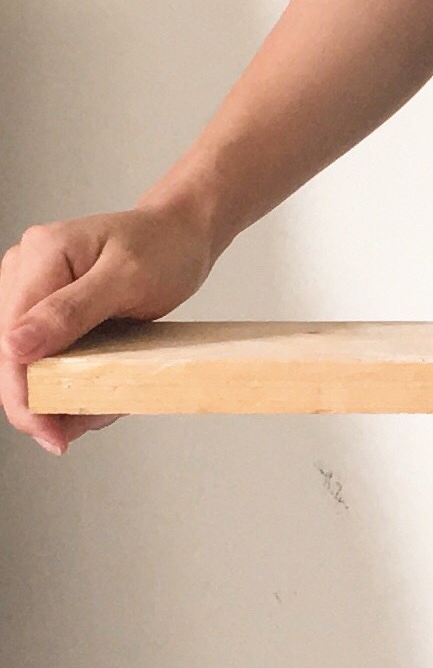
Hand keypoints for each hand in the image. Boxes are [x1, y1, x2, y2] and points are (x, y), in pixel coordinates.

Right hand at [1, 200, 217, 453]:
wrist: (181, 233)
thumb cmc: (163, 246)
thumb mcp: (126, 278)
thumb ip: (70, 311)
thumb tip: (15, 346)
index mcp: (39, 256)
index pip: (10, 339)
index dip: (23, 393)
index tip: (49, 433)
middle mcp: (24, 271)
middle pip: (13, 355)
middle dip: (43, 400)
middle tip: (76, 434)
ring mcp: (33, 290)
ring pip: (29, 361)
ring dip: (58, 395)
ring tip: (97, 414)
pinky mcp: (48, 309)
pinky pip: (49, 354)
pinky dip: (71, 379)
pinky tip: (95, 396)